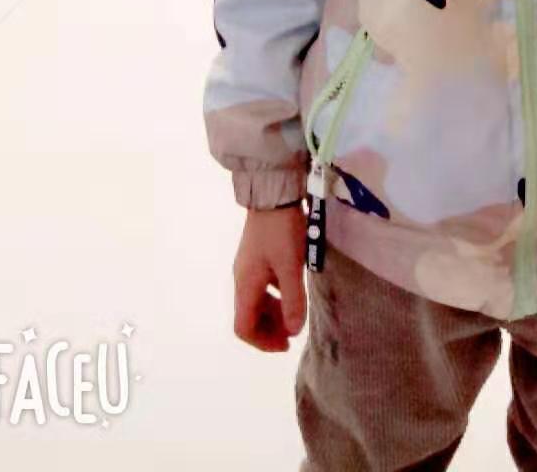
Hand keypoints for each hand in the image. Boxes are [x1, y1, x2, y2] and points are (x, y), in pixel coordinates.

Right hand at [233, 205, 307, 350]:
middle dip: (269, 330)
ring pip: (256, 301)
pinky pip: (261, 286)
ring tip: (294, 314)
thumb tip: (292, 332)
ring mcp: (248, 266)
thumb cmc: (282, 231)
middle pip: (249, 316)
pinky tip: (291, 290)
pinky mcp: (256, 255)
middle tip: (292, 333)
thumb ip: (292, 300)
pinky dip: (274, 296)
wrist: (273, 193)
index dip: (263, 342)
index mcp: (246, 285)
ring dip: (272, 313)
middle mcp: (242, 279)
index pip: (244, 327)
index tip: (285, 344)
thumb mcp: (291, 267)